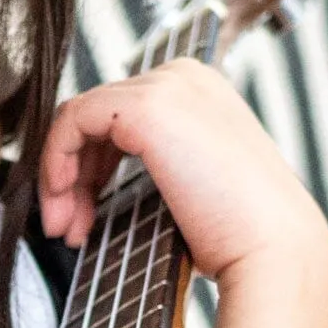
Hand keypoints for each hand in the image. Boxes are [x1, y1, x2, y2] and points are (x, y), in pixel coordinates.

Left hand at [37, 61, 325, 280]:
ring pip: (79, 118)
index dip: (91, 168)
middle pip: (96, 116)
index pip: (119, 116)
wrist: (271, 250)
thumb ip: (150, 169)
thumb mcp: (186, 187)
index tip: (83, 220)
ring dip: (61, 178)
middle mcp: (185, 77)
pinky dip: (56, 161)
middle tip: (68, 230)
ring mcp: (167, 86)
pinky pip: (74, 119)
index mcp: (200, 91)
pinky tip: (63, 202)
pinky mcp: (147, 106)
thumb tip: (91, 183)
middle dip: (73, 177)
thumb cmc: (237, 235)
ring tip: (66, 230)